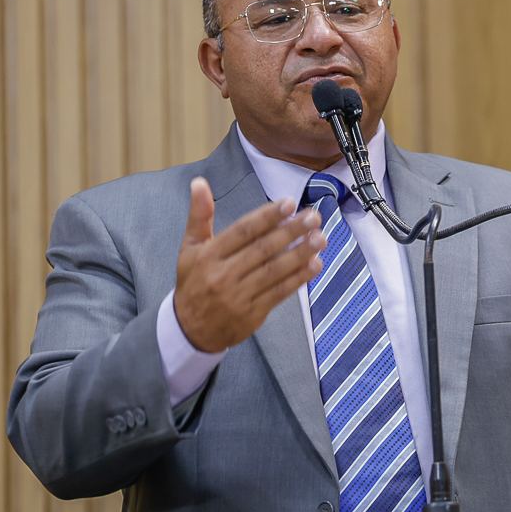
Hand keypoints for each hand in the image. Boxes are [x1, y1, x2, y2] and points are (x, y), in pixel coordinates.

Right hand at [175, 177, 324, 351]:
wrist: (191, 328)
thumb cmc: (194, 281)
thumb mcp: (190, 247)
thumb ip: (199, 215)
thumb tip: (199, 183)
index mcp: (208, 255)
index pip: (243, 231)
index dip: (267, 216)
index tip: (289, 203)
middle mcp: (223, 275)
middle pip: (262, 249)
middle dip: (291, 231)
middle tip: (313, 217)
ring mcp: (238, 296)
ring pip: (274, 271)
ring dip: (300, 254)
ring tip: (320, 238)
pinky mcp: (252, 314)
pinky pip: (279, 292)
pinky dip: (299, 278)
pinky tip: (315, 264)